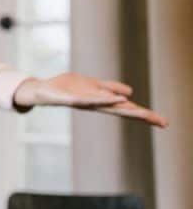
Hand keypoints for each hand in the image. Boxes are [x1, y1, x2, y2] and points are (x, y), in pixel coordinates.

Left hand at [12, 73, 167, 127]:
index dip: (146, 115)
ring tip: (142, 111)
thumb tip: (130, 93)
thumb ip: (111, 88)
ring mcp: (86, 103)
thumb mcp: (94, 85)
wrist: (43, 90)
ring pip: (109, 107)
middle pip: (124, 111)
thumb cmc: (68, 88)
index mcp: (103, 102)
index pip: (128, 109)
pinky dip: (104, 100)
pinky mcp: (73, 100)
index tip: (165, 123)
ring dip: (126, 108)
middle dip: (143, 116)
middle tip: (162, 123)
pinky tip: (116, 99)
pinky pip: (90, 101)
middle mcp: (97, 105)